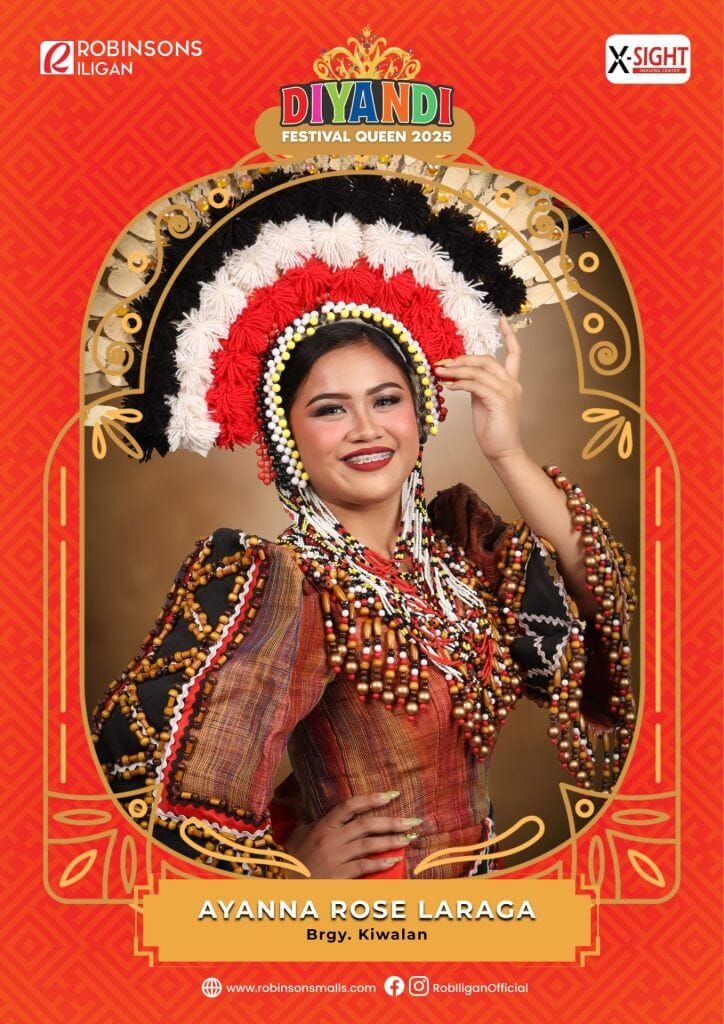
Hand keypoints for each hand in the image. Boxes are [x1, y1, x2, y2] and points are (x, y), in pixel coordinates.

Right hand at [284, 792, 420, 878]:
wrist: (281, 886)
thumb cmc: (291, 861)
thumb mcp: (298, 835)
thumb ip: (312, 821)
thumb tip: (318, 807)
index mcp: (322, 825)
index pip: (350, 806)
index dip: (371, 799)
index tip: (392, 795)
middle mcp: (331, 839)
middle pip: (366, 825)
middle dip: (392, 821)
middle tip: (413, 821)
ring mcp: (335, 858)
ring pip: (369, 845)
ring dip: (391, 841)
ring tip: (409, 838)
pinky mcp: (338, 876)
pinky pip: (364, 867)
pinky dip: (380, 863)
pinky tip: (394, 860)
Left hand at [435, 316, 523, 462]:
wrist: (503, 451)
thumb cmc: (492, 430)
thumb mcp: (483, 403)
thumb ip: (477, 387)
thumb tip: (458, 376)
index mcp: (510, 382)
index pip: (514, 354)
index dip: (508, 336)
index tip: (502, 320)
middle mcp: (512, 384)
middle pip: (486, 360)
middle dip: (462, 359)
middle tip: (442, 364)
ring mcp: (507, 392)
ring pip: (479, 371)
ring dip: (456, 371)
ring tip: (440, 374)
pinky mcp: (499, 401)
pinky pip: (476, 385)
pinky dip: (461, 383)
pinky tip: (450, 386)